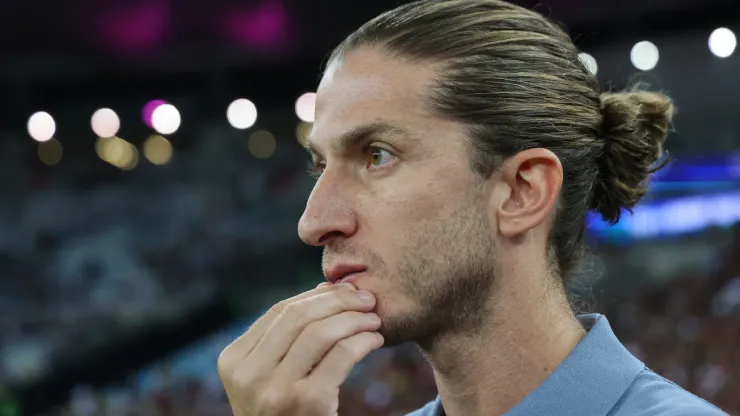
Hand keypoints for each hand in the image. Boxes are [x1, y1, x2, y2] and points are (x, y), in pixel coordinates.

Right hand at [218, 282, 383, 415]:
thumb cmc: (284, 415)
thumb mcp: (267, 378)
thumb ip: (286, 339)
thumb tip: (325, 290)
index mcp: (233, 361)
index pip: (278, 312)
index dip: (314, 296)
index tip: (343, 291)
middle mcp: (248, 375)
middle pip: (298, 317)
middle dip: (337, 300)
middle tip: (366, 298)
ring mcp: (276, 390)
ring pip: (321, 332)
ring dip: (354, 319)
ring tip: (373, 319)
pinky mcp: (308, 403)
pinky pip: (342, 354)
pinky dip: (363, 341)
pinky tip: (375, 341)